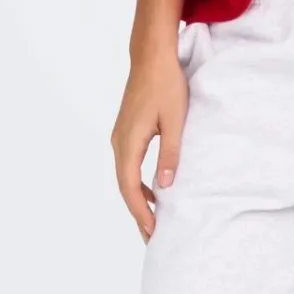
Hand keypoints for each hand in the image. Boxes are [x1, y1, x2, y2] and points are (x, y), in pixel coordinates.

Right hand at [110, 44, 187, 243]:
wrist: (152, 56)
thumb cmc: (166, 84)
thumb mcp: (175, 120)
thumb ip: (170, 153)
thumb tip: (165, 186)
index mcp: (128, 142)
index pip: (129, 187)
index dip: (140, 212)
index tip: (151, 232)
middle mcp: (118, 141)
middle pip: (124, 186)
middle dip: (137, 212)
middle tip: (151, 237)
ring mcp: (120, 135)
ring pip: (125, 175)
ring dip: (137, 198)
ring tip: (153, 220)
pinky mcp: (126, 129)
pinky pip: (129, 163)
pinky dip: (138, 182)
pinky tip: (153, 190)